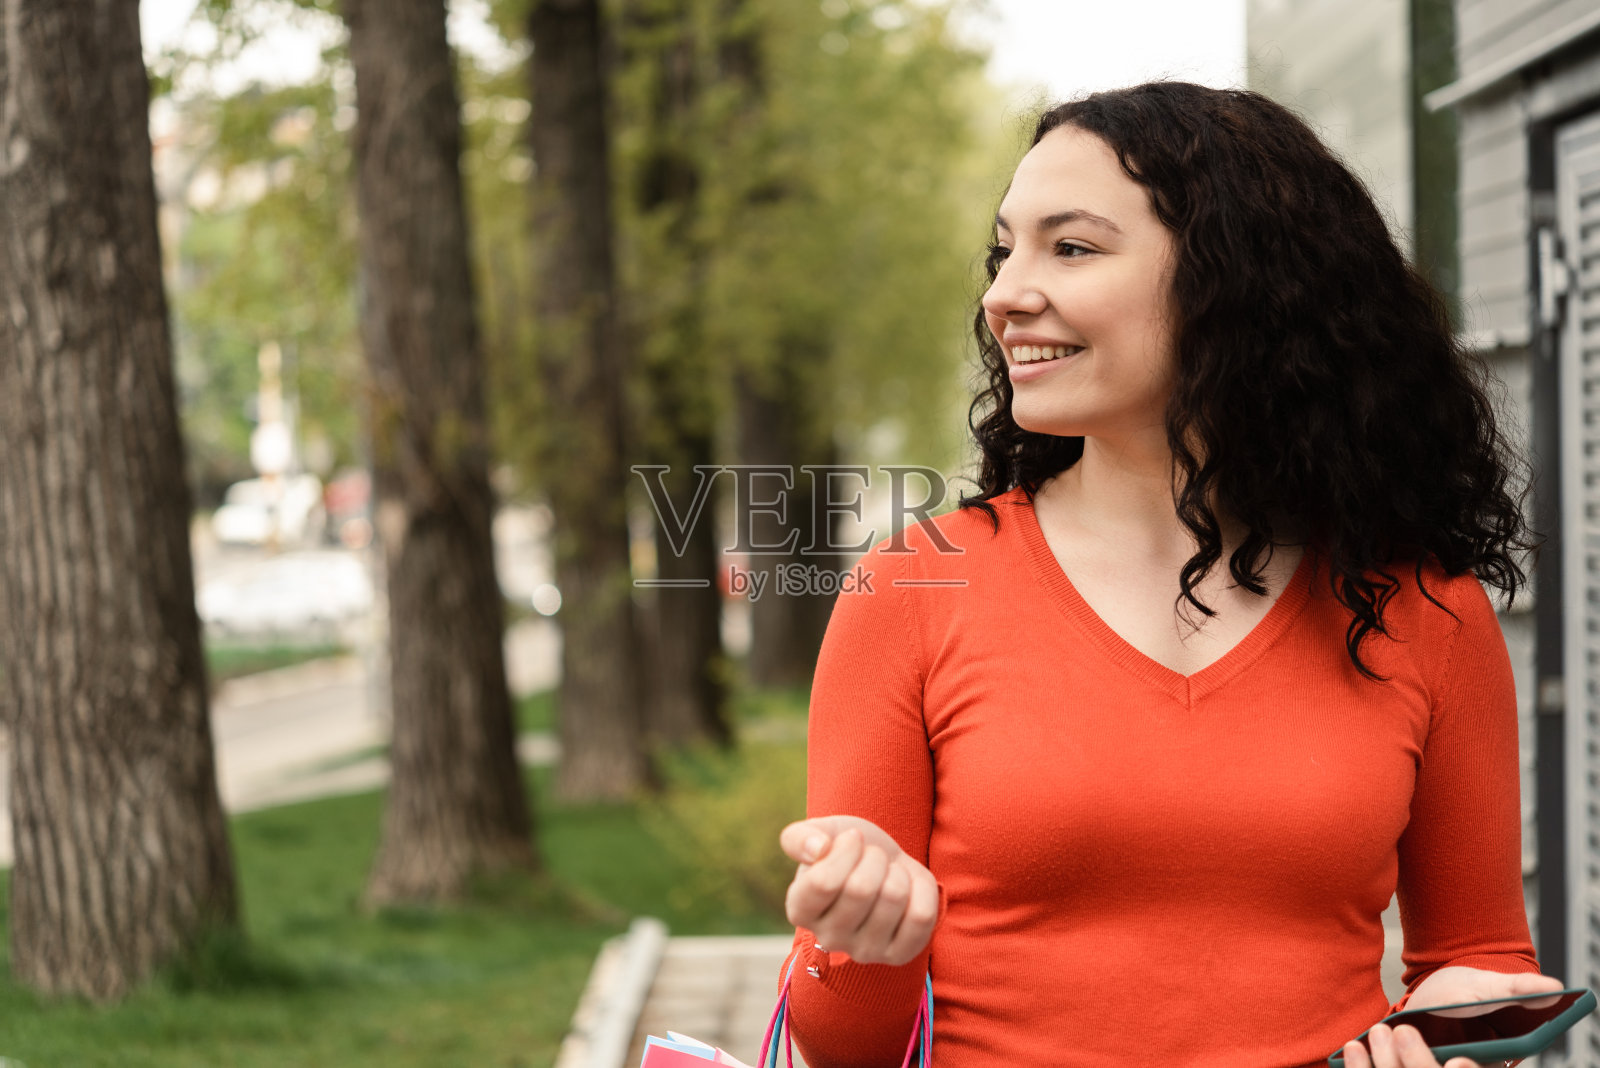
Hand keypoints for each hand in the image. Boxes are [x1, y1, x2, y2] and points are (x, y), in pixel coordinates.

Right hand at [779, 815, 939, 965]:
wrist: (882, 864)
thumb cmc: (846, 849)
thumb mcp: (819, 833)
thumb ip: (799, 837)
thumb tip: (817, 849)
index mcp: (800, 910)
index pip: (823, 882)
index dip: (846, 848)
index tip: (852, 838)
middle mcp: (829, 938)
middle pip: (861, 889)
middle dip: (874, 857)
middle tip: (873, 857)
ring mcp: (865, 951)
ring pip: (894, 897)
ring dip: (897, 871)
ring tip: (888, 873)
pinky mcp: (900, 954)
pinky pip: (922, 916)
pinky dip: (921, 889)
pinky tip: (909, 889)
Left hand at [1339, 967, 1565, 1067]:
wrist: (1437, 991)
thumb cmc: (1468, 992)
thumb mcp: (1491, 988)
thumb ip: (1519, 990)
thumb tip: (1554, 988)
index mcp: (1486, 1065)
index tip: (1458, 1060)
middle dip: (1417, 1064)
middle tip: (1404, 1033)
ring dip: (1387, 1063)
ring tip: (1379, 1031)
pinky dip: (1365, 1067)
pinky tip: (1355, 1047)